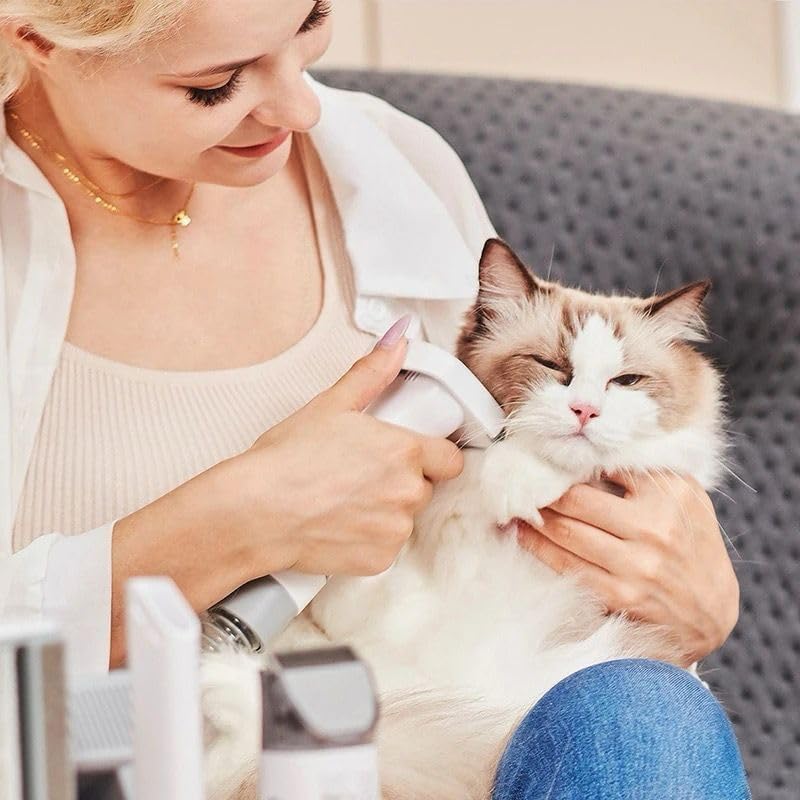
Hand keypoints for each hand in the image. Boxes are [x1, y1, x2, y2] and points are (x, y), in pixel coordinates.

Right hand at [216, 320, 463, 578]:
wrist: (254, 513)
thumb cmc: (285, 461)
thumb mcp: (330, 406)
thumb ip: (371, 373)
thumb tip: (398, 340)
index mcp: (404, 452)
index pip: (450, 458)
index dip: (432, 455)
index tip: (413, 454)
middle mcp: (408, 493)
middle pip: (424, 487)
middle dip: (402, 481)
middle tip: (362, 475)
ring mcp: (394, 530)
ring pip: (404, 518)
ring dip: (385, 511)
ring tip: (344, 500)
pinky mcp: (379, 561)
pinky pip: (385, 547)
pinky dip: (368, 539)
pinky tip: (338, 525)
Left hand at [516, 471, 739, 665]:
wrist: (711, 612)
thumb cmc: (691, 544)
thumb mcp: (684, 498)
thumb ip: (643, 474)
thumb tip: (587, 454)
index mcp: (670, 494)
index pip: (606, 465)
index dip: (569, 461)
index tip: (542, 455)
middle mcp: (655, 528)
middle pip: (576, 500)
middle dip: (541, 490)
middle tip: (518, 481)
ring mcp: (637, 565)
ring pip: (565, 533)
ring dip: (531, 518)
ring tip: (512, 505)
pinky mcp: (621, 596)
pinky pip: (567, 566)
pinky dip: (537, 549)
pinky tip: (520, 535)